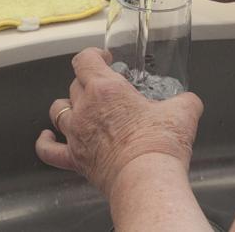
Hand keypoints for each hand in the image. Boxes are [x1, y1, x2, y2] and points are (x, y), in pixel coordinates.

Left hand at [34, 48, 204, 197]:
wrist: (147, 179)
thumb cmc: (159, 145)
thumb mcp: (183, 112)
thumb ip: (184, 101)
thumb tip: (189, 102)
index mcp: (107, 89)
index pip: (85, 59)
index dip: (94, 55)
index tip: (105, 58)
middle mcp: (86, 108)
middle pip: (75, 84)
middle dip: (89, 81)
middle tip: (106, 87)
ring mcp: (76, 134)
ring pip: (58, 110)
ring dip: (67, 105)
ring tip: (79, 106)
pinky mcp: (75, 160)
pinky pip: (49, 150)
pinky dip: (45, 143)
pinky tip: (47, 138)